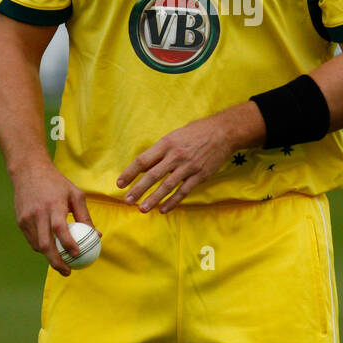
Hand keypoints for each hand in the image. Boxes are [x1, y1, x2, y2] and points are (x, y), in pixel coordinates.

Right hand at [12, 161, 96, 274]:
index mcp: (53, 205)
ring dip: (49, 256)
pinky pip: (32, 240)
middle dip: (56, 262)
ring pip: (37, 245)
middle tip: (68, 272)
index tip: (77, 256)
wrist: (28, 171)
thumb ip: (85, 216)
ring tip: (62, 262)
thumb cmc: (57, 183)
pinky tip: (51, 249)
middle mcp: (38, 213)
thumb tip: (96, 235)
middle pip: (45, 244)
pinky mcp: (20, 221)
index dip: (68, 244)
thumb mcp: (75, 195)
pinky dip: (42, 247)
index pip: (60, 229)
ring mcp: (27, 218)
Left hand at [115, 115, 239, 213]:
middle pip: (153, 175)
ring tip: (142, 209)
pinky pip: (184, 191)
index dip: (130, 173)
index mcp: (166, 143)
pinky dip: (173, 201)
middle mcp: (175, 156)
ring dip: (153, 199)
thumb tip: (143, 166)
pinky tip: (163, 209)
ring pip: (167, 186)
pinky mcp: (200, 175)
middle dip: (138, 190)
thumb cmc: (195, 132)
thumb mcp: (173, 136)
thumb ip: (159, 151)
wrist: (222, 132)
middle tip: (127, 201)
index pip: (143, 160)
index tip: (120, 184)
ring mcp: (188, 167)